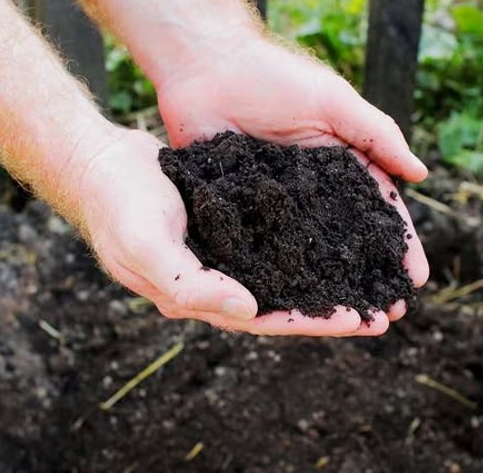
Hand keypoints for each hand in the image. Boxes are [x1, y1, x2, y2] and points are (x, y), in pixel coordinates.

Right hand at [75, 127, 375, 335]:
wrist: (99, 162)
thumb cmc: (117, 207)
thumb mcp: (147, 247)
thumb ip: (192, 285)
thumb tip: (248, 310)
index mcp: (200, 295)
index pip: (268, 318)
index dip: (314, 322)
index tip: (360, 322)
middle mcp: (218, 277)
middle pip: (286, 298)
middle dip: (332, 305)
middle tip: (383, 309)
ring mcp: (224, 249)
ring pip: (286, 268)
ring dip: (325, 271)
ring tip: (368, 273)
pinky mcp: (228, 219)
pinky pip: (275, 233)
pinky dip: (304, 236)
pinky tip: (333, 229)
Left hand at [153, 34, 429, 333]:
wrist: (205, 67)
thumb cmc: (273, 77)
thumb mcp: (333, 102)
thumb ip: (376, 135)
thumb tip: (421, 174)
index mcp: (339, 163)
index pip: (378, 210)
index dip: (398, 244)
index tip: (416, 278)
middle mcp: (310, 190)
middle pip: (346, 240)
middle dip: (368, 276)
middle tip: (388, 313)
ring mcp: (274, 203)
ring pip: (305, 252)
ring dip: (327, 285)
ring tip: (347, 320)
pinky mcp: (237, 210)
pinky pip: (259, 247)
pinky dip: (275, 275)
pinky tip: (288, 304)